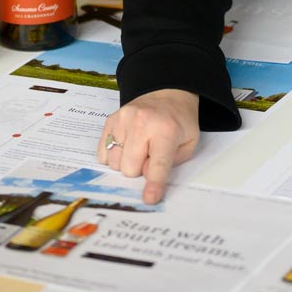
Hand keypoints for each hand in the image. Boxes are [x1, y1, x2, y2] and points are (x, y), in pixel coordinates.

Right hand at [97, 88, 199, 203]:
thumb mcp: (189, 143)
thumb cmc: (179, 121)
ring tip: (138, 148)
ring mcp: (122, 120)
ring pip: (113, 162)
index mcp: (166, 130)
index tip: (149, 199)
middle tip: (149, 156)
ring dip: (125, 163)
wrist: (167, 92)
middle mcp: (141, 123)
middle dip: (139, 170)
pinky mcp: (110, 119)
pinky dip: (113, 155)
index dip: (154, 184)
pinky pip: (102, 152)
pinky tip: (125, 145)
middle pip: (129, 168)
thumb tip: (147, 176)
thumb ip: (171, 163)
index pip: (158, 164)